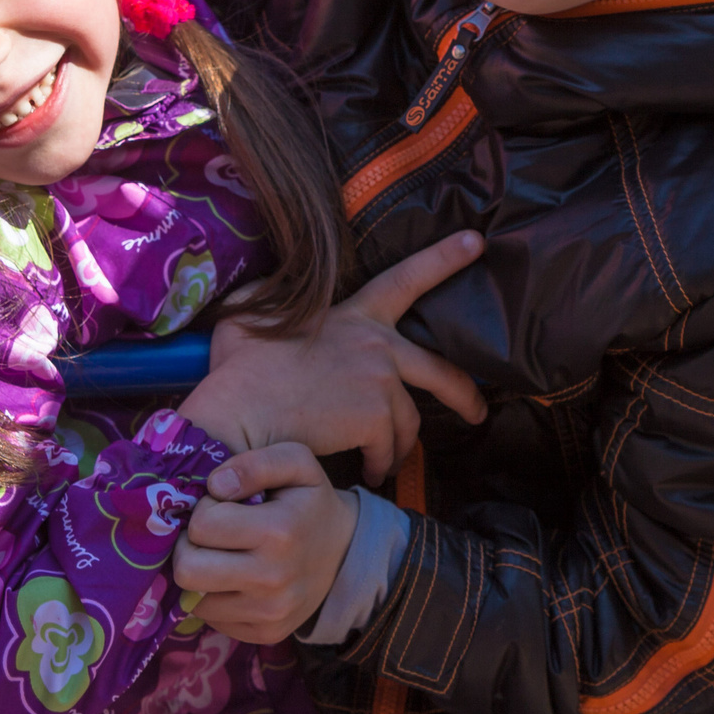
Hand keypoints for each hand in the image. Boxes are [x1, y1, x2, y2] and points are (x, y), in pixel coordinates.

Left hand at [174, 443, 357, 643]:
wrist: (345, 552)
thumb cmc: (310, 502)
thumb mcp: (296, 462)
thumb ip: (255, 463)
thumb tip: (215, 485)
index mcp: (279, 531)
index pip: (201, 526)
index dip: (205, 510)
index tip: (224, 508)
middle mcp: (272, 579)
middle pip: (187, 572)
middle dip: (190, 548)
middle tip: (210, 536)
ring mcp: (269, 613)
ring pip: (194, 599)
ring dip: (202, 574)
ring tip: (224, 556)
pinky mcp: (264, 635)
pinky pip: (212, 620)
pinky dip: (215, 597)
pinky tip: (235, 579)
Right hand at [175, 231, 488, 483]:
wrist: (237, 415)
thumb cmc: (236, 371)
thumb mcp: (248, 316)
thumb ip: (269, 299)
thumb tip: (267, 290)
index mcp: (352, 315)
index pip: (406, 278)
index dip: (443, 258)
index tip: (476, 243)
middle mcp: (375, 344)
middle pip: (440, 370)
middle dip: (465, 393)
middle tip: (477, 410)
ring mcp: (379, 381)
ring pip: (408, 421)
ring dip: (395, 445)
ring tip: (379, 459)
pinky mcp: (376, 418)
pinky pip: (389, 449)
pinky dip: (377, 463)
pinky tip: (363, 470)